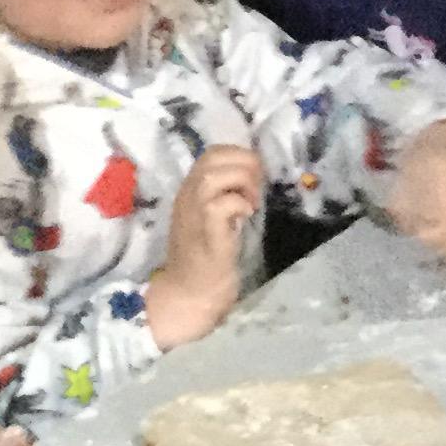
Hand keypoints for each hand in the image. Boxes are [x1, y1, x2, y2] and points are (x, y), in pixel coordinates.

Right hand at [144, 145, 265, 349]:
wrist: (189, 291)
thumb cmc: (205, 256)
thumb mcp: (212, 217)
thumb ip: (224, 195)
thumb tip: (253, 177)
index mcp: (190, 190)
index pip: (211, 153)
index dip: (238, 155)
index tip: (255, 175)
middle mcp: (187, 197)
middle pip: (212, 158)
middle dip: (244, 163)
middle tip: (257, 186)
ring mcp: (193, 214)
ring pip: (213, 176)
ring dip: (242, 182)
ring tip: (252, 201)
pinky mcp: (206, 233)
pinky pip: (220, 205)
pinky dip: (239, 204)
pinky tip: (247, 216)